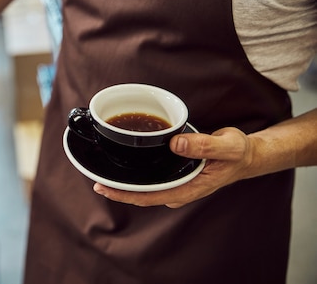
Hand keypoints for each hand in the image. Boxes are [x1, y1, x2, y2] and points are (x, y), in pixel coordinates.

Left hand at [92, 127, 254, 207]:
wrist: (246, 156)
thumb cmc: (238, 154)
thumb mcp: (227, 146)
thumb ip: (204, 146)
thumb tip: (176, 144)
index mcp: (188, 188)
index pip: (150, 196)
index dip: (126, 194)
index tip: (105, 188)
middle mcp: (179, 188)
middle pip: (143, 194)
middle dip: (119, 189)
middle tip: (95, 179)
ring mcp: (176, 182)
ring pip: (145, 186)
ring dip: (126, 181)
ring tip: (103, 172)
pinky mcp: (175, 173)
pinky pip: (152, 176)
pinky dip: (137, 171)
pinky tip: (125, 162)